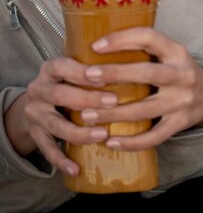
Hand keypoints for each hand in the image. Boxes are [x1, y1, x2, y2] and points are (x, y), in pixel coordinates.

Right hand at [5, 57, 118, 175]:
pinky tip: (76, 169)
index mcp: (50, 69)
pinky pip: (47, 149)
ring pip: (56, 125)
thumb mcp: (74, 69)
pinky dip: (62, 160)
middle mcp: (38, 89)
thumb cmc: (67, 83)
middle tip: (113, 103)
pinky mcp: (35, 134)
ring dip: (80, 132)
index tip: (105, 78)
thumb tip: (134, 68)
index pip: (62, 67)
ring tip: (102, 135)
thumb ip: (96, 68)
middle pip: (60, 95)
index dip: (82, 73)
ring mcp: (35, 113)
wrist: (36, 103)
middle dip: (88, 100)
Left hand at [81, 27, 202, 150]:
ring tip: (86, 116)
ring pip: (144, 109)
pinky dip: (131, 142)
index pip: (149, 38)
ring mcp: (183, 101)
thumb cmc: (175, 69)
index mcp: (176, 51)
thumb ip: (143, 48)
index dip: (122, 39)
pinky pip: (154, 137)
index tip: (96, 45)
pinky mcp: (180, 123)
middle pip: (147, 73)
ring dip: (113, 114)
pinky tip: (110, 142)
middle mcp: (182, 74)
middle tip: (87, 76)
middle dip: (115, 73)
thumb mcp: (168, 52)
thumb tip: (97, 45)